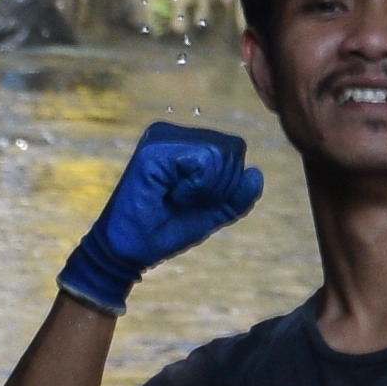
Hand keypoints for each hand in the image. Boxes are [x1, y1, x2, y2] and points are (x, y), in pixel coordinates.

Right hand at [60, 122, 263, 315]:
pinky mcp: (155, 149)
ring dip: (206, 188)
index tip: (193, 200)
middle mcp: (173, 134)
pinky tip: (171, 195)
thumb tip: (255, 173)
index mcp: (186, 143)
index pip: (233, 149)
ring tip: (175, 198)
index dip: (227, 183)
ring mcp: (162, 137)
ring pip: (221, 153)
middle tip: (184, 201)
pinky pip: (205, 161)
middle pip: (232, 148)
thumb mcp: (212, 213)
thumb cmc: (166, 230)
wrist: (130, 251)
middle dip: (221, 186)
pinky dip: (196, 187)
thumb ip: (237, 196)